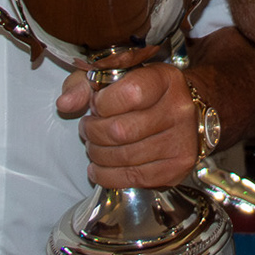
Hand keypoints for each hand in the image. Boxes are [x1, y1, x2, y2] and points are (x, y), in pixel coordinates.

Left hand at [55, 63, 198, 188]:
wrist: (190, 110)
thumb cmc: (147, 92)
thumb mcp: (116, 76)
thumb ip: (85, 84)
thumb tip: (65, 104)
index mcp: (165, 79)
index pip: (129, 94)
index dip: (101, 103)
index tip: (96, 104)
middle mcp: (179, 110)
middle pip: (120, 131)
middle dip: (93, 132)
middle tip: (88, 128)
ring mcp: (181, 141)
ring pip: (123, 158)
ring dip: (98, 154)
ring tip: (94, 146)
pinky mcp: (177, 168)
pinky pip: (133, 178)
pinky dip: (107, 176)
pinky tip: (99, 167)